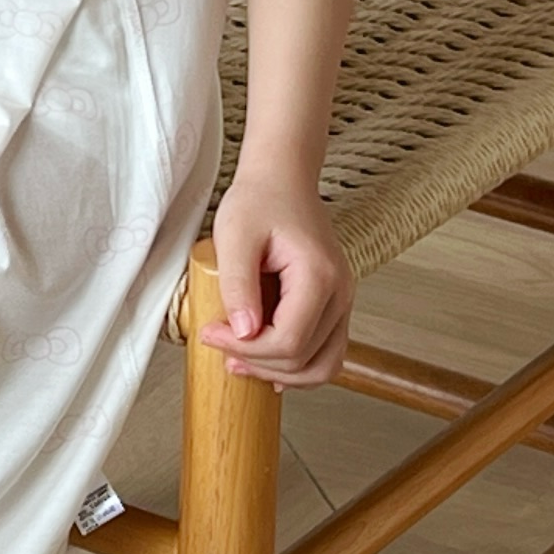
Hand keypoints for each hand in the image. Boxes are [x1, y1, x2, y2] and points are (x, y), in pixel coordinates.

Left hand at [200, 158, 351, 385]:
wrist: (284, 180)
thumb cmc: (260, 200)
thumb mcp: (235, 234)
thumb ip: (238, 284)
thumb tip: (243, 333)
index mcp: (319, 276)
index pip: (289, 341)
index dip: (246, 350)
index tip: (211, 333)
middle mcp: (340, 293)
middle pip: (305, 359)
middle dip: (257, 363)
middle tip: (219, 346)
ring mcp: (342, 302)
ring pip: (322, 366)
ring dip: (280, 373)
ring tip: (240, 363)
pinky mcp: (333, 306)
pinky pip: (324, 352)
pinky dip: (297, 365)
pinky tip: (266, 363)